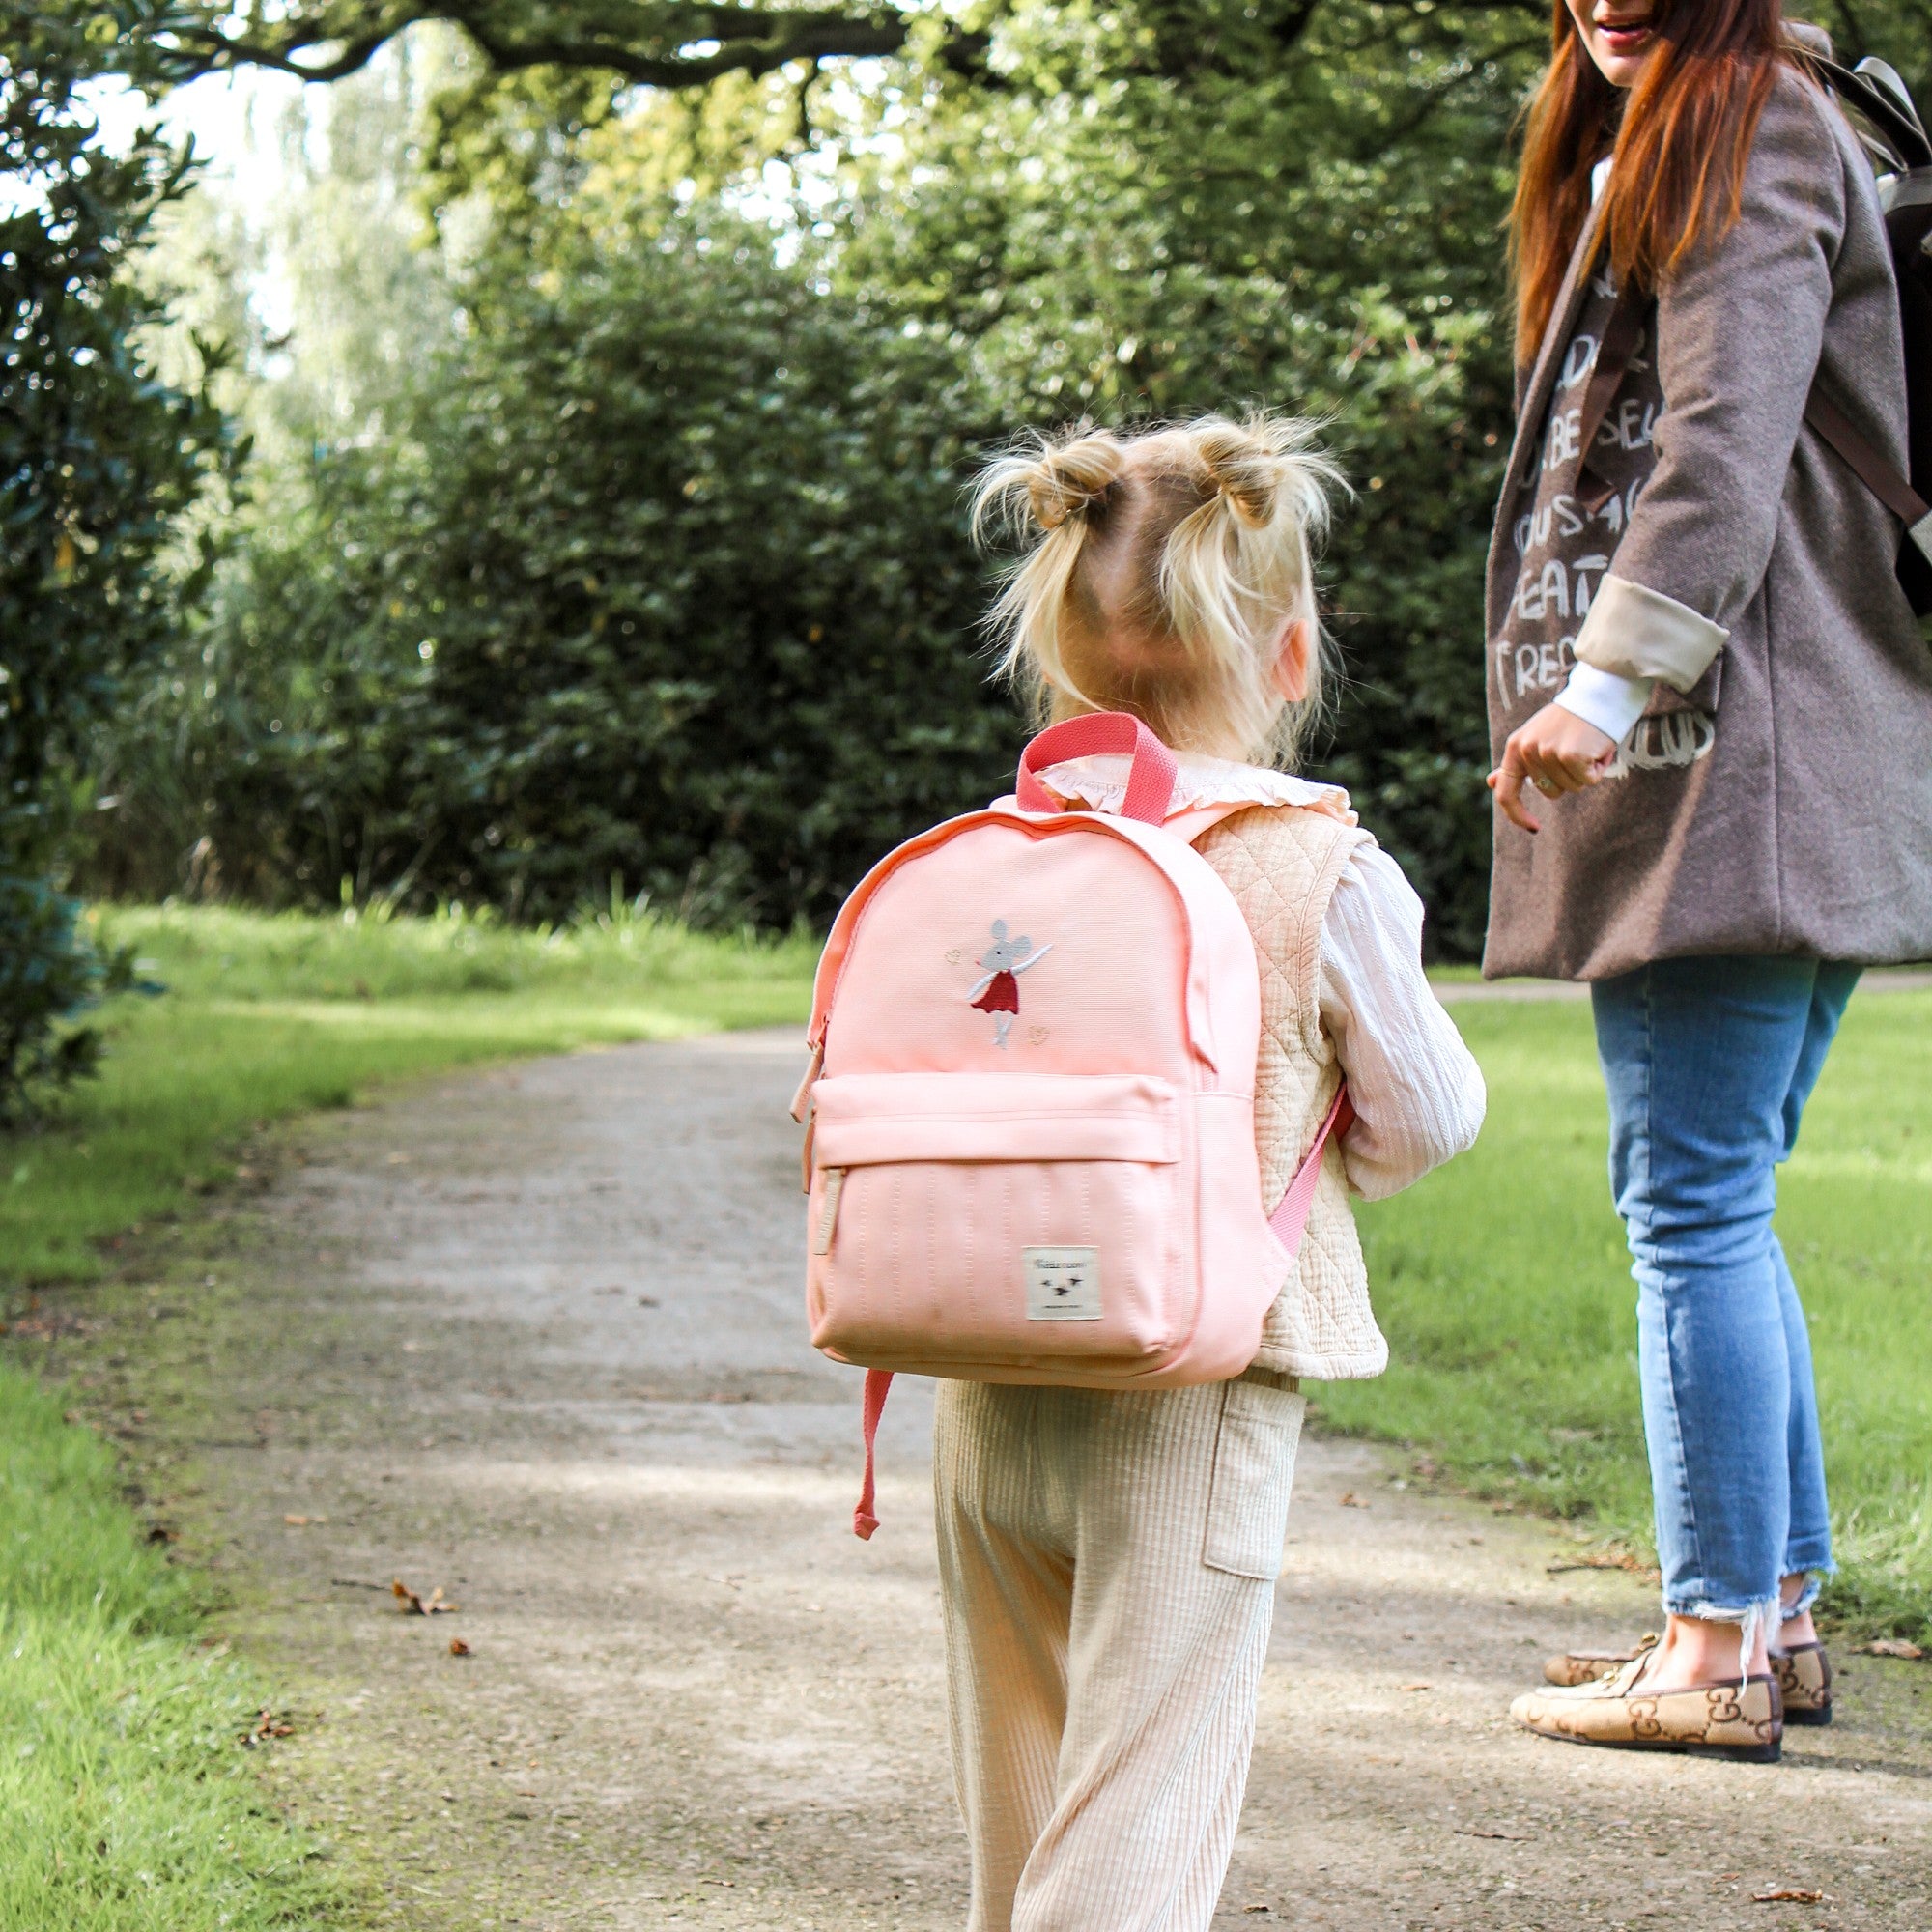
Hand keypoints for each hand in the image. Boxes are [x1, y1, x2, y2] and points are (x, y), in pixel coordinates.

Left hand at [1488, 703, 1618, 832]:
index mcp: (1515, 746)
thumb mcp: (1537, 738)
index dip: (1517, 815)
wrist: (1601, 692)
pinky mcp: (1571, 755)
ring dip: (1585, 772)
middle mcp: (1527, 749)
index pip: (1506, 792)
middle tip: (1576, 749)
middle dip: (1568, 778)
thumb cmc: (1571, 720)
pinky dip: (1598, 769)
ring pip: (1572, 787)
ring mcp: (1548, 752)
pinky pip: (1588, 781)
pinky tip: (1598, 747)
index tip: (1534, 828)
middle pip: (1550, 793)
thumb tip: (1491, 782)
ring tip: (1587, 744)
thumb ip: (1517, 764)